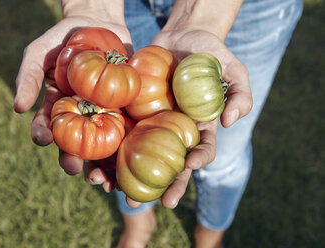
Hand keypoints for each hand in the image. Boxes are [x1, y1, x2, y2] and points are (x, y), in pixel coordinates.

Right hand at [14, 2, 131, 186]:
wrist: (98, 23)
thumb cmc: (63, 38)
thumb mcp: (39, 52)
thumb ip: (28, 78)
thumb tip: (17, 108)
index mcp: (57, 105)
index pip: (48, 125)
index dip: (43, 134)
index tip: (42, 139)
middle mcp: (79, 113)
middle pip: (74, 142)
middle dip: (72, 159)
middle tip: (73, 169)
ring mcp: (103, 112)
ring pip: (100, 143)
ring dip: (98, 163)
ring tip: (100, 178)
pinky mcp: (124, 108)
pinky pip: (124, 128)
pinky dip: (124, 146)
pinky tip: (125, 159)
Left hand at [126, 29, 251, 208]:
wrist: (181, 38)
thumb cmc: (211, 55)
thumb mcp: (232, 70)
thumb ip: (239, 94)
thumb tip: (229, 122)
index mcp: (199, 126)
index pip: (201, 150)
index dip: (198, 160)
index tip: (190, 166)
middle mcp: (175, 130)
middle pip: (170, 163)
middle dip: (165, 185)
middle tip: (155, 204)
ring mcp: (154, 122)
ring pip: (143, 154)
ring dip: (131, 175)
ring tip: (117, 191)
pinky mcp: (135, 111)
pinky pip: (124, 130)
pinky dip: (114, 147)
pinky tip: (102, 162)